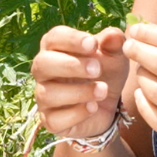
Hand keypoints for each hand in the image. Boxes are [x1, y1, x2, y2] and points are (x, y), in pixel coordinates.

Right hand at [32, 25, 131, 139]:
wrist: (108, 105)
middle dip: (70, 65)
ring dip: (78, 92)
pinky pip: (54, 119)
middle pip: (42, 64)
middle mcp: (44, 72)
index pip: (53, 38)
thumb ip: (114, 44)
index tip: (93, 44)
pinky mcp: (50, 120)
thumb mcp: (115, 56)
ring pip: (47, 94)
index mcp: (55, 48)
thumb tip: (113, 35)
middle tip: (97, 69)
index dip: (71, 40)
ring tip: (102, 90)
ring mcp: (44, 97)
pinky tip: (94, 107)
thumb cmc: (105, 72)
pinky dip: (76, 114)